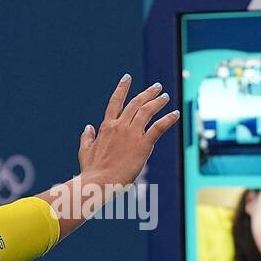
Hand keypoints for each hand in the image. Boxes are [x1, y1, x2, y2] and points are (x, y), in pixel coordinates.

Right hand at [78, 75, 179, 189]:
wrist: (99, 182)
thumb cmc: (91, 171)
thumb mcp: (85, 151)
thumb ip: (86, 137)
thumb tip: (88, 127)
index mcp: (106, 127)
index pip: (115, 102)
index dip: (122, 88)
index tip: (127, 78)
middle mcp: (120, 126)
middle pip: (135, 103)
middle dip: (147, 93)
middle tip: (157, 86)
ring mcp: (132, 134)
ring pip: (147, 111)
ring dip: (158, 101)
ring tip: (165, 96)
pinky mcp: (144, 144)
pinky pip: (159, 127)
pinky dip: (168, 119)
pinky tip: (175, 114)